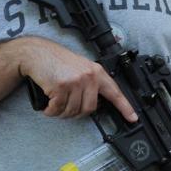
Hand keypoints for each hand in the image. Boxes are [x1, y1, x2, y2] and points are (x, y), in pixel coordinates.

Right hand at [16, 37, 136, 120]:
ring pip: (73, 111)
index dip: (125, 107)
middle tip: (66, 108)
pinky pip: (58, 109)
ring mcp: (76, 81)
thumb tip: (95, 102)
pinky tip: (48, 106)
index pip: (115, 92)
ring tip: (55, 104)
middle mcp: (89, 76)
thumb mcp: (81, 67)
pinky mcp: (61, 86)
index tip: (133, 118)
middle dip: (76, 113)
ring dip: (62, 113)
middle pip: (89, 109)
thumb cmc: (57, 61)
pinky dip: (51, 111)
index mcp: (97, 72)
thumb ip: (90, 82)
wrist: (38, 52)